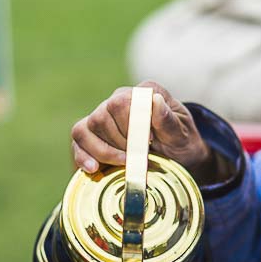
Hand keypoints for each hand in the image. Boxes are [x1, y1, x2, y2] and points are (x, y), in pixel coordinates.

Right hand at [71, 81, 211, 174]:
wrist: (180, 157)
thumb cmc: (181, 143)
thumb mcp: (182, 134)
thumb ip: (168, 120)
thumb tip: (155, 101)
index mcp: (144, 92)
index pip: (122, 102)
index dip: (132, 125)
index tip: (150, 142)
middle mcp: (119, 99)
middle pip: (101, 117)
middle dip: (120, 143)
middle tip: (141, 157)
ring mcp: (103, 116)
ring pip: (85, 129)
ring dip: (105, 152)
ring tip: (126, 163)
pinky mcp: (93, 135)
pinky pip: (78, 141)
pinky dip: (83, 156)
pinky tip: (94, 169)